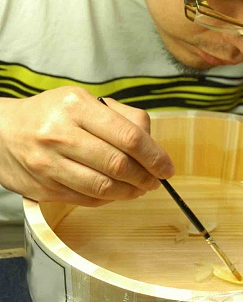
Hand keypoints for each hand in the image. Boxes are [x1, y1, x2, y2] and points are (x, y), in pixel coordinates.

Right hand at [0, 87, 174, 206]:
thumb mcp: (84, 102)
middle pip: (118, 164)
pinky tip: (116, 192)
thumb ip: (123, 118)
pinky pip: (87, 199)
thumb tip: (153, 143)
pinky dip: (109, 199)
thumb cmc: (52, 115)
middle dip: (145, 177)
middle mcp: (60, 134)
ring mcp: (49, 163)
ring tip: (140, 188)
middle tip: (155, 180)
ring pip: (104, 187)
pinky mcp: (44, 188)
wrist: (2, 133)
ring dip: (130, 192)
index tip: (167, 168)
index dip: (154, 156)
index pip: (128, 136)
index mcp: (76, 106)